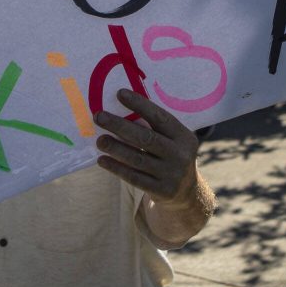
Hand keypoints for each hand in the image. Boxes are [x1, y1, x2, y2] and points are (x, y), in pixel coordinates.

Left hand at [95, 89, 199, 205]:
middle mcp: (180, 155)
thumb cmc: (171, 156)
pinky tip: (103, 160)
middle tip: (100, 117)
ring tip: (100, 140)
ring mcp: (171, 174)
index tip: (120, 94)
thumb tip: (120, 110)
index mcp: (184, 136)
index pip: (160, 117)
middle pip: (146, 138)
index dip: (140, 105)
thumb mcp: (173, 141)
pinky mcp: (161, 190)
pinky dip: (116, 168)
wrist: (185, 192)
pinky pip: (134, 178)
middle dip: (120, 126)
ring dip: (115, 148)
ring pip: (137, 159)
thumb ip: (155, 129)